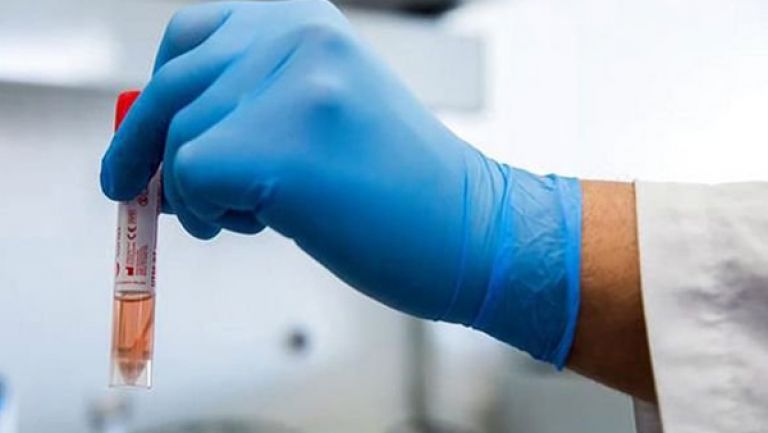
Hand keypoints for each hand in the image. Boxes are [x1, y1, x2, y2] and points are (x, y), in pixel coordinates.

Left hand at [100, 0, 581, 366]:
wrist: (470, 232)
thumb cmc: (396, 187)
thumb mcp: (320, 115)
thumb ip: (247, 109)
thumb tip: (155, 144)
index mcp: (307, 21)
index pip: (193, 37)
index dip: (162, 91)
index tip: (147, 137)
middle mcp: (299, 35)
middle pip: (172, 86)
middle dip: (140, 146)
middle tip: (126, 189)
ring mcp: (294, 85)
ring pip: (179, 138)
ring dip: (193, 191)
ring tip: (245, 218)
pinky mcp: (284, 146)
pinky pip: (191, 177)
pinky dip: (205, 213)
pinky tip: (255, 226)